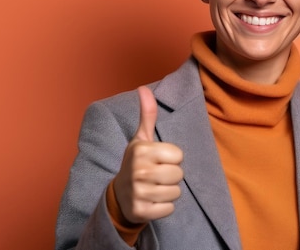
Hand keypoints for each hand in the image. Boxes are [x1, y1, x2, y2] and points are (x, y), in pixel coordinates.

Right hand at [113, 86, 183, 223]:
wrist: (119, 195)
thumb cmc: (137, 163)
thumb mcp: (140, 139)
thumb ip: (147, 114)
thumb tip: (143, 88)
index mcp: (141, 150)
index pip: (179, 155)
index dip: (172, 159)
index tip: (158, 161)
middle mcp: (138, 170)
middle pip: (179, 174)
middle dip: (172, 176)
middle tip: (156, 176)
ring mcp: (138, 192)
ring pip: (176, 192)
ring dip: (168, 192)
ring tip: (154, 188)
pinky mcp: (141, 211)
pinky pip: (170, 209)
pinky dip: (164, 207)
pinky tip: (152, 201)